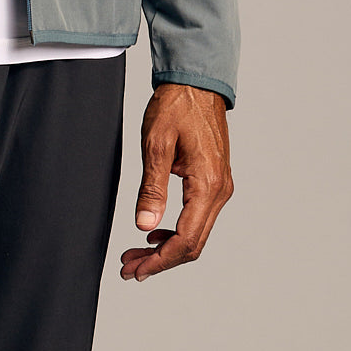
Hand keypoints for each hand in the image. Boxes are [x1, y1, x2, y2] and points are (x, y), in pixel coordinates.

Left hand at [120, 83, 233, 282]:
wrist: (196, 81)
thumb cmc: (177, 105)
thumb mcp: (157, 143)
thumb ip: (152, 187)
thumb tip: (143, 225)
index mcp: (207, 184)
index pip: (186, 239)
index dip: (160, 260)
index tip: (136, 269)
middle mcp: (220, 191)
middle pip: (193, 244)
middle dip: (161, 260)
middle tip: (130, 267)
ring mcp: (220, 187)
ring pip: (196, 233)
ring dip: (167, 248)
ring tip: (137, 252)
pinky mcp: (215, 181)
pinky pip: (198, 217)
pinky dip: (177, 231)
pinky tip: (155, 231)